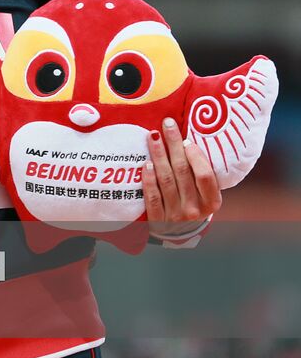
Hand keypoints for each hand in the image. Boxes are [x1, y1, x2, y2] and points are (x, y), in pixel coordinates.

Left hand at [143, 117, 221, 238]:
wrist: (179, 233)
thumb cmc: (193, 204)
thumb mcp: (205, 194)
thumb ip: (201, 173)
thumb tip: (188, 140)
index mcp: (212, 202)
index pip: (205, 176)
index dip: (196, 157)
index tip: (186, 140)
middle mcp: (195, 210)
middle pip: (182, 172)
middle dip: (173, 145)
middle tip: (167, 125)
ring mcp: (176, 216)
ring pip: (166, 180)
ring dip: (158, 155)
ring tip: (152, 137)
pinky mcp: (157, 220)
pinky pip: (152, 197)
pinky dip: (149, 179)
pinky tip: (146, 164)